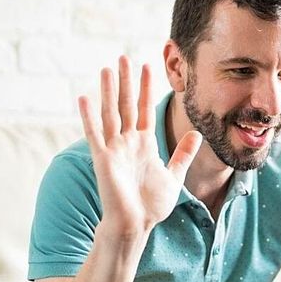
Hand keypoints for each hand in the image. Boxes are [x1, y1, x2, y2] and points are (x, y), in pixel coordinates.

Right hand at [77, 55, 202, 237]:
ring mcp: (114, 149)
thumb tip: (195, 135)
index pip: (145, 109)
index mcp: (144, 144)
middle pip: (126, 105)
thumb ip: (183, 154)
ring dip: (108, 91)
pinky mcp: (103, 160)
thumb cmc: (151, 205)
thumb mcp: (174, 175)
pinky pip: (95, 134)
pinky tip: (84, 98)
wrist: (136, 225)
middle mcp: (127, 142)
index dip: (146, 88)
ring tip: (106, 69)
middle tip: (123, 56)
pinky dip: (88, 116)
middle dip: (126, 81)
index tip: (146, 66)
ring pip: (110, 114)